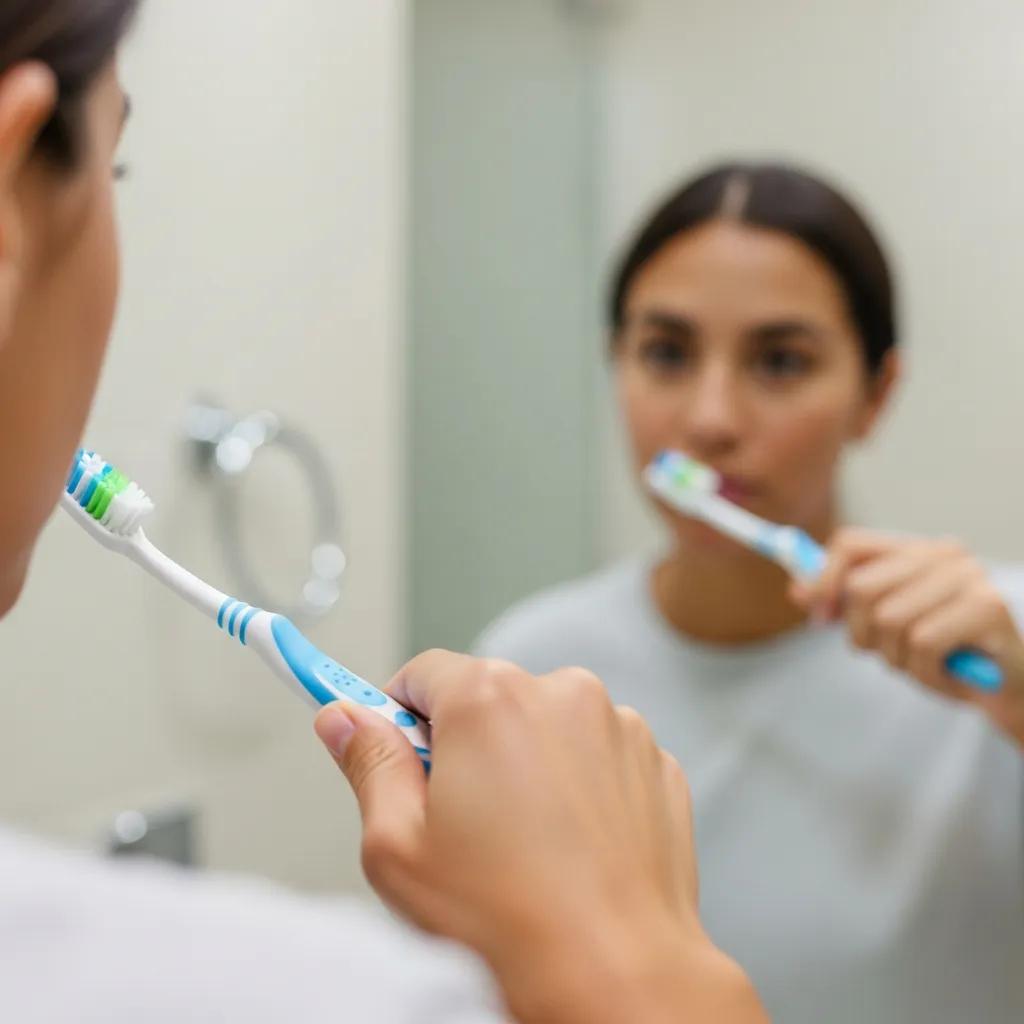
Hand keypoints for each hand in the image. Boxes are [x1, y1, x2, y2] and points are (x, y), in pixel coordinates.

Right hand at [315, 650, 766, 1023]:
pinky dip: (580, 785)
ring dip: (528, 762)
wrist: (617, 976)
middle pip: (489, 696)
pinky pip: (599, 754)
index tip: (395, 749)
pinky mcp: (655, 762)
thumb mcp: (398, 846)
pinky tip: (571, 845)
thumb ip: (368, 764)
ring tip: (524, 843)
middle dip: (467, 744)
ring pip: (546, 725)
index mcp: (490, 699)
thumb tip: (344, 718)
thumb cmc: (506, 923)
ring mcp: (618, 725)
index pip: (423, 671)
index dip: (400, 714)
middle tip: (460, 819)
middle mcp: (561, 692)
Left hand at [792, 528, 1023, 746]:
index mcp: (916, 550)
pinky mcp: (987, 608)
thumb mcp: (886, 628)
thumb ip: (845, 605)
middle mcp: (944, 554)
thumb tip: (797, 589)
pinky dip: (924, 672)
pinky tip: (945, 675)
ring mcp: (968, 578)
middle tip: (887, 654)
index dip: (823, 580)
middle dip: (861, 634)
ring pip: (888, 619)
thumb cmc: (945, 654)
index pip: (850, 544)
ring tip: (923, 665)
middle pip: (861, 587)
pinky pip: (921, 643)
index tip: (820, 617)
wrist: (1010, 689)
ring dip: (897, 659)